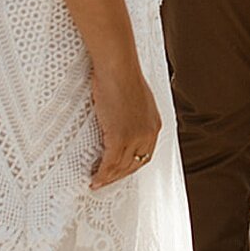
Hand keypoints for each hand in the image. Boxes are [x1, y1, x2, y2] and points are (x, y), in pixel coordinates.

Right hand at [89, 55, 161, 188]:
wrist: (118, 67)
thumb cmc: (122, 75)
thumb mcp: (134, 98)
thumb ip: (131, 112)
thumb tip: (120, 118)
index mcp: (154, 124)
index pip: (145, 153)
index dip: (132, 165)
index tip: (120, 170)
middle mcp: (148, 134)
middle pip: (135, 163)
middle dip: (120, 175)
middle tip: (107, 181)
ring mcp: (135, 137)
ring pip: (122, 166)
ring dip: (110, 178)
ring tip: (98, 183)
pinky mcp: (120, 137)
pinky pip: (110, 162)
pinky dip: (103, 174)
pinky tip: (95, 178)